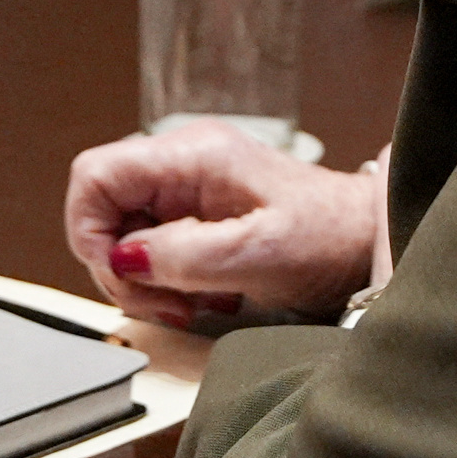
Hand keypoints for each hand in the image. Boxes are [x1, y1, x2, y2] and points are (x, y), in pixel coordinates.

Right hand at [62, 122, 381, 328]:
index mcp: (193, 154)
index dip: (89, 231)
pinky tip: (204, 293)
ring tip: (191, 301)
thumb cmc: (329, 236)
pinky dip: (166, 279)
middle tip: (166, 303)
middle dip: (121, 269)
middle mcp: (183, 161)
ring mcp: (188, 185)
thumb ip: (187, 255)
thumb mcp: (259, 252)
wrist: (367, 239)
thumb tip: (124, 258)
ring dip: (146, 281)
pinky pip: (153, 246)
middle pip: (103, 211)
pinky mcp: (197, 210)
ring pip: (123, 235)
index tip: (122, 275)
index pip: (95, 175)